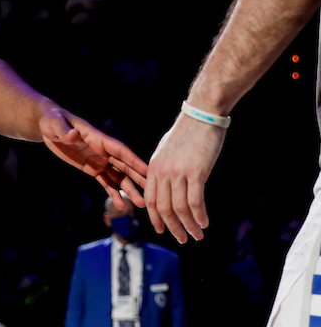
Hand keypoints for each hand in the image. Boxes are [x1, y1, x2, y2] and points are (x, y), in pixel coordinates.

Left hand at [40, 108, 148, 208]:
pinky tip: (120, 204)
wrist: (48, 127)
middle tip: (151, 192)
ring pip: (118, 176)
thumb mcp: (56, 124)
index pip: (120, 150)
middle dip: (138, 178)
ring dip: (129, 189)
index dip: (134, 161)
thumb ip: (65, 131)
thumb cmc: (53, 120)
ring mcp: (98, 160)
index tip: (148, 172)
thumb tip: (73, 135)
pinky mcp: (91, 168)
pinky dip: (112, 192)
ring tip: (141, 204)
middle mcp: (102, 150)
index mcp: (98, 138)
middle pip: (125, 165)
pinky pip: (105, 181)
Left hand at [145, 112, 225, 242]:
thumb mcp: (167, 152)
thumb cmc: (186, 133)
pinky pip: (195, 201)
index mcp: (153, 167)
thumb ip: (164, 169)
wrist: (200, 115)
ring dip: (189, 225)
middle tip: (182, 239)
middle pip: (163, 208)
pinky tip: (205, 223)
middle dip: (173, 227)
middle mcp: (162, 172)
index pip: (150, 199)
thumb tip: (166, 186)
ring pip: (180, 208)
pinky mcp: (195, 172)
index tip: (161, 231)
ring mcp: (178, 172)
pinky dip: (199, 216)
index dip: (155, 218)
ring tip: (198, 235)